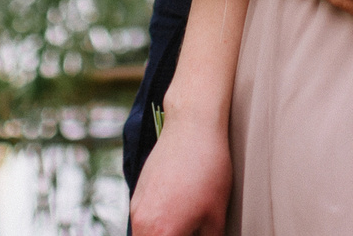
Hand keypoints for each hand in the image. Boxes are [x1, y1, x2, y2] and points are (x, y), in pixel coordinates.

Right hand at [131, 110, 231, 235]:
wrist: (192, 127)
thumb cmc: (208, 170)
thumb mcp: (215, 217)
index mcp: (161, 234)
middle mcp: (142, 223)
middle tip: (193, 232)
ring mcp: (136, 207)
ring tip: (186, 227)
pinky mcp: (137, 193)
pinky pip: (143, 223)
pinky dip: (156, 228)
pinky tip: (176, 218)